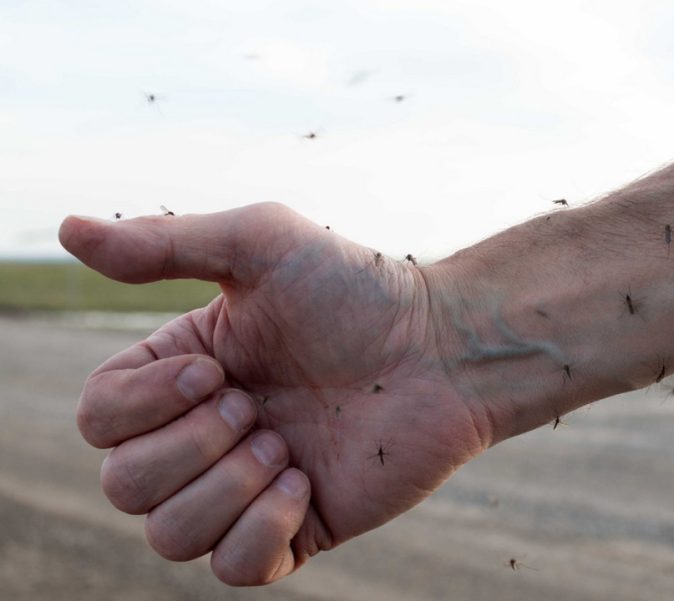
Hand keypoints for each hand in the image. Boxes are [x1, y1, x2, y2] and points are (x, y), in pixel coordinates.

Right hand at [60, 203, 490, 584]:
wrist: (444, 348)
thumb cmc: (358, 289)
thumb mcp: (260, 244)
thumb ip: (164, 243)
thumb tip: (62, 230)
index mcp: (183, 375)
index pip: (99, 419)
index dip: (143, 407)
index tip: (219, 371)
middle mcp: (205, 435)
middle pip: (123, 485)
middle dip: (191, 448)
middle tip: (259, 407)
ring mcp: (249, 487)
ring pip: (169, 536)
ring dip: (227, 488)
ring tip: (286, 444)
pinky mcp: (298, 530)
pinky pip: (235, 571)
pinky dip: (262, 533)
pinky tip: (306, 484)